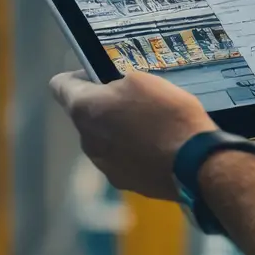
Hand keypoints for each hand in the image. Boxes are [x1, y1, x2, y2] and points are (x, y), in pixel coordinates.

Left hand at [50, 69, 218, 199]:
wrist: (195, 163)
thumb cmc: (167, 114)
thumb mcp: (142, 79)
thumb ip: (116, 82)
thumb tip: (111, 90)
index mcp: (84, 109)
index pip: (60, 85)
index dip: (78, 74)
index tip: (98, 73)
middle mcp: (85, 140)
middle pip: (85, 114)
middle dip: (104, 104)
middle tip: (134, 98)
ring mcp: (103, 165)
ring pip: (103, 138)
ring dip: (118, 129)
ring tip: (151, 125)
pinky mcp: (122, 182)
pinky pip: (121, 159)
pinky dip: (132, 151)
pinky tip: (157, 146)